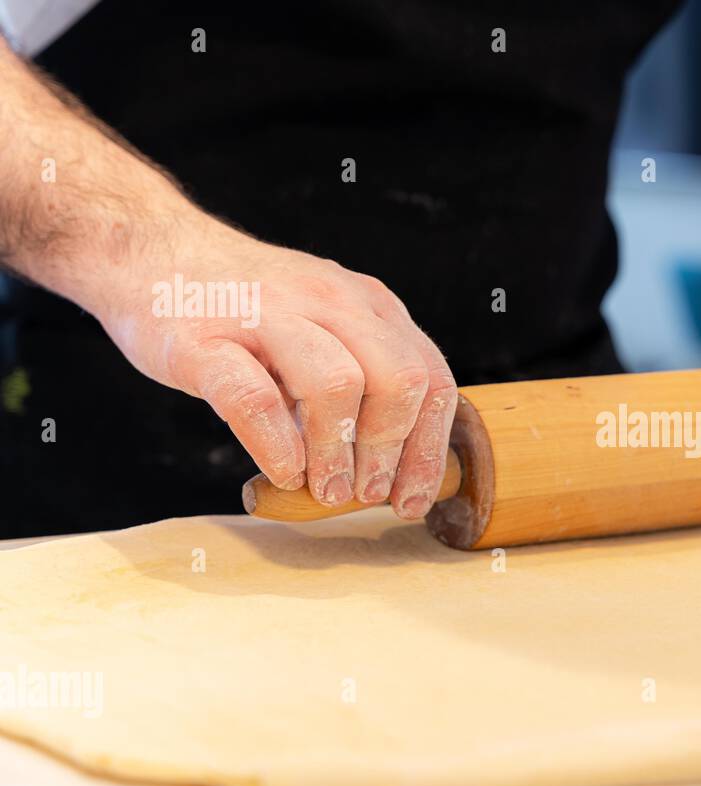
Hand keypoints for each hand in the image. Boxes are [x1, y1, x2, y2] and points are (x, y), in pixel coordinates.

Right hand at [94, 215, 456, 518]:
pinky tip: (284, 473)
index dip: (430, 447)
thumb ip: (364, 380)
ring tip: (328, 490)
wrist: (149, 252)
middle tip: (369, 493)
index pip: (431, 377)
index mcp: (367, 305)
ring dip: (338, 453)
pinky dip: (278, 447)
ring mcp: (267, 315)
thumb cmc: (245, 310)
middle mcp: (328, 301)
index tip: (415, 497)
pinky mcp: (205, 340)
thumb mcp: (324, 329)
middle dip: (393, 450)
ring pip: (336, 386)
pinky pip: (255, 399)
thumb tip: (397, 470)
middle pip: (400, 380)